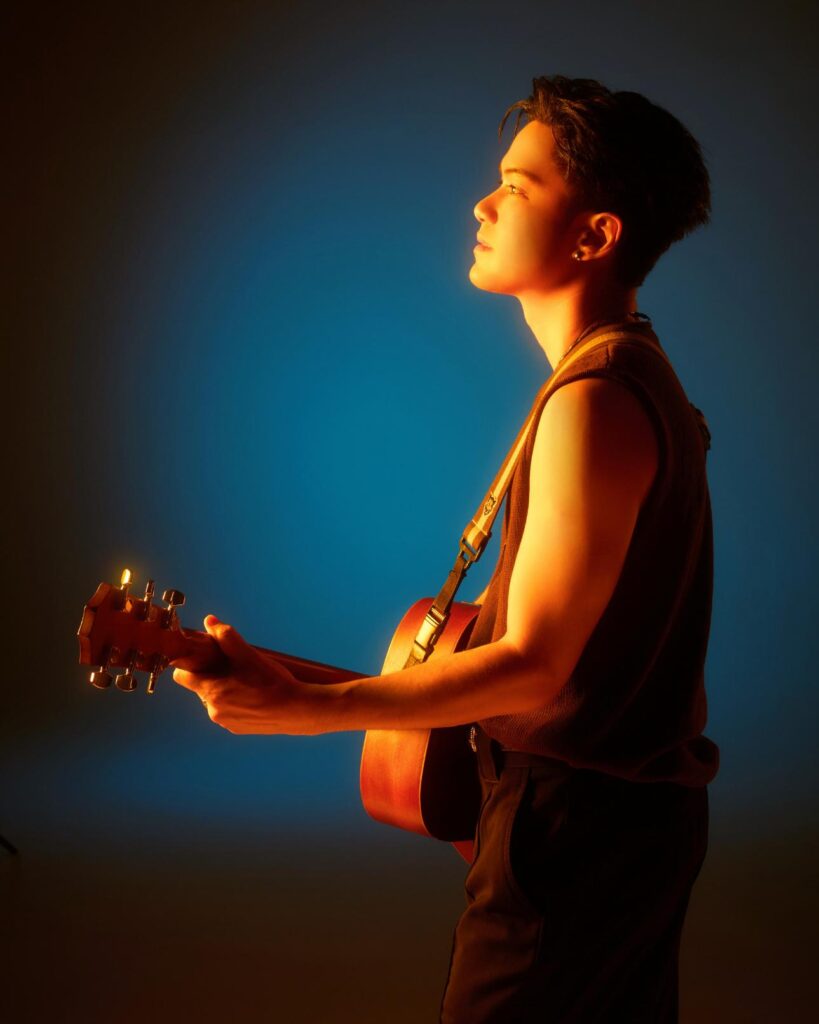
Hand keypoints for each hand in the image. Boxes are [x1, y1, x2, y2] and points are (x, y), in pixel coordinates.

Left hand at [171, 615, 327, 734]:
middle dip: (212, 675)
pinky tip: (254, 696)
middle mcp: (213, 710)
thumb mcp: (249, 655)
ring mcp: (224, 722)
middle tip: (233, 666)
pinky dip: (236, 702)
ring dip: (225, 689)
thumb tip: (209, 622)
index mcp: (211, 691)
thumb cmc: (272, 682)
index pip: (181, 676)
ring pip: (215, 699)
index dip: (191, 664)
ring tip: (248, 681)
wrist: (297, 710)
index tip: (204, 657)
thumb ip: (227, 637)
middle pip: (201, 686)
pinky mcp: (236, 729)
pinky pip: (228, 711)